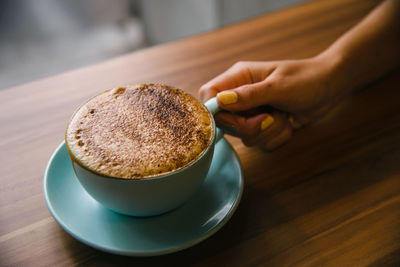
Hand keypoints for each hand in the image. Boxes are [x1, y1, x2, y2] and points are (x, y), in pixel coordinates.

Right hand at [199, 55, 340, 150]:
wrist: (331, 88)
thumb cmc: (307, 79)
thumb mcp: (279, 86)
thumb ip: (249, 96)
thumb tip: (220, 101)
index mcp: (239, 78)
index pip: (210, 95)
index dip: (215, 112)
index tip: (235, 119)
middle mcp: (241, 96)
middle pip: (226, 122)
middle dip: (250, 127)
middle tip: (269, 117)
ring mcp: (252, 112)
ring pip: (245, 137)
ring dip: (268, 132)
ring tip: (284, 116)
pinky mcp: (263, 125)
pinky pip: (261, 143)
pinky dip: (277, 138)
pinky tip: (288, 123)